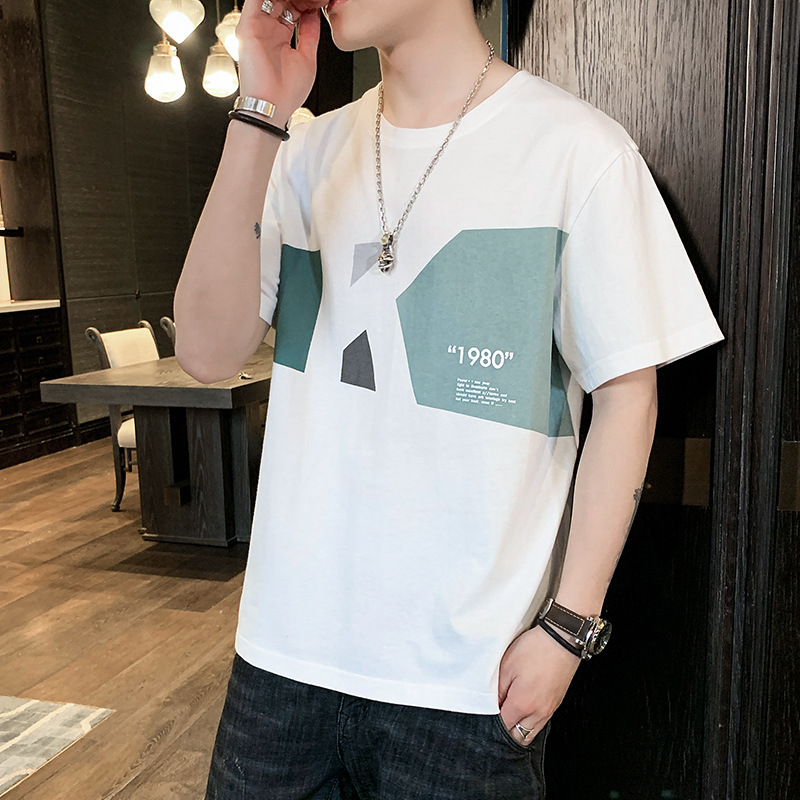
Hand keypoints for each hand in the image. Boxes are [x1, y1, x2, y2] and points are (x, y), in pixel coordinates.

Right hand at [236, 0, 323, 125]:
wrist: (271, 106)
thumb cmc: (286, 93)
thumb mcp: (307, 58)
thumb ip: (310, 34)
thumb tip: (315, 15)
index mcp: (281, 38)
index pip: (292, 9)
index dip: (305, 4)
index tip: (319, 1)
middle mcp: (268, 31)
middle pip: (281, 0)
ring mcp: (258, 27)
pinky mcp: (248, 26)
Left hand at [497, 623, 580, 744]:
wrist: (562, 639)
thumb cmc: (535, 649)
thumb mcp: (507, 666)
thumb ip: (498, 691)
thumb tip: (493, 705)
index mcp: (523, 704)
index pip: (503, 726)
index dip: (492, 723)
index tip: (486, 714)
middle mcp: (538, 712)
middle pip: (518, 737)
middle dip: (505, 731)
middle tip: (496, 717)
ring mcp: (549, 710)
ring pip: (531, 732)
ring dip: (518, 728)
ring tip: (509, 713)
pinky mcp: (556, 703)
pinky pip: (541, 722)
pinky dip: (530, 722)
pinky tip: (523, 709)